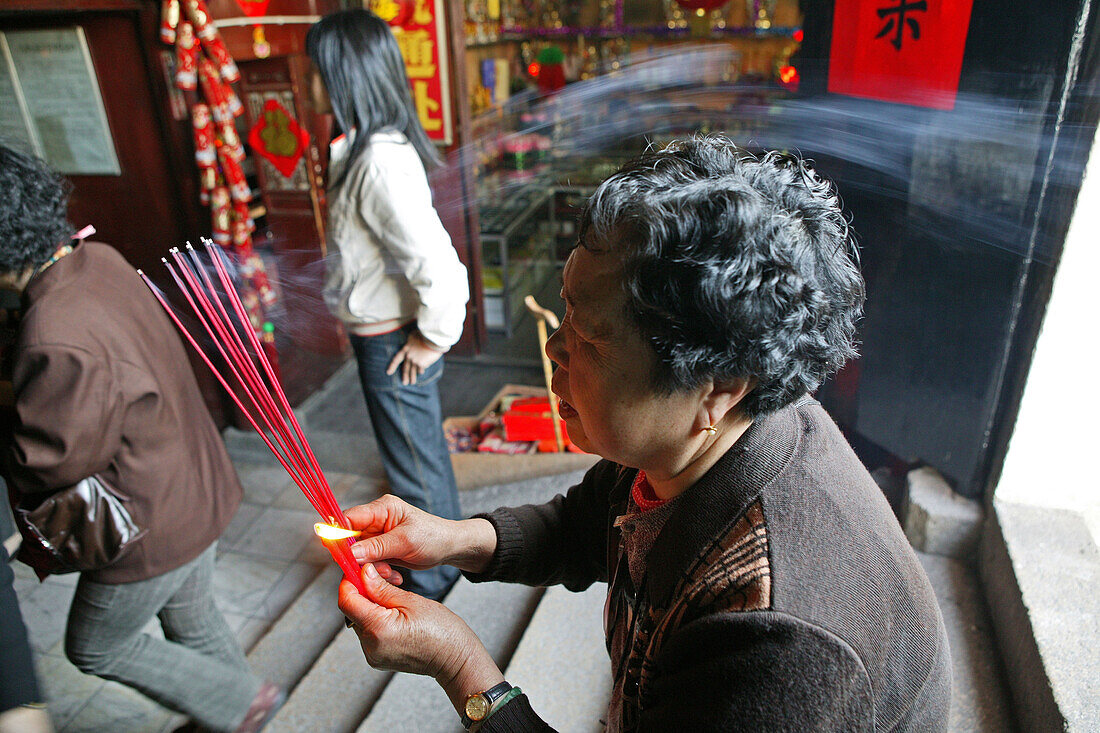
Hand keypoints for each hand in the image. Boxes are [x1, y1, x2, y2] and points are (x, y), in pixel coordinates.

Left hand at [340, 564, 503, 711]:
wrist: (455, 659)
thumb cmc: (442, 630)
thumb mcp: (412, 601)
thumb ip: (381, 588)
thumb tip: (363, 572)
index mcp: (378, 629)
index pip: (346, 600)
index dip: (350, 580)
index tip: (361, 568)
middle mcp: (370, 646)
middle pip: (352, 610)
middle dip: (363, 590)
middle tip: (385, 578)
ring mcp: (373, 655)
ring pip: (360, 620)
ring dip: (370, 605)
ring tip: (394, 598)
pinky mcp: (377, 658)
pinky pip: (369, 633)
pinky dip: (376, 619)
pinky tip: (395, 614)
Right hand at [347, 495, 496, 573]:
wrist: (449, 548)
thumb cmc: (433, 537)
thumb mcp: (406, 541)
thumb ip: (376, 547)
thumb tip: (350, 552)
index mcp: (382, 508)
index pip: (349, 518)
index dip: (338, 534)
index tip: (335, 552)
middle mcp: (377, 520)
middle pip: (351, 539)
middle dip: (359, 558)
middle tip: (373, 570)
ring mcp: (378, 536)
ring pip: (359, 555)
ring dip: (371, 568)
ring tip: (390, 573)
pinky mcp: (382, 550)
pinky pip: (370, 563)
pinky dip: (379, 572)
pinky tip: (395, 576)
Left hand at [386, 331, 443, 384]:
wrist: (432, 338)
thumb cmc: (424, 334)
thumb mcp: (414, 335)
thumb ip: (411, 340)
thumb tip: (410, 341)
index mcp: (405, 349)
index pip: (396, 359)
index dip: (392, 366)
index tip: (388, 372)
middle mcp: (408, 356)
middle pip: (405, 368)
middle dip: (405, 376)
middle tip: (404, 383)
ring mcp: (415, 361)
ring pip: (413, 371)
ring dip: (412, 378)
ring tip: (412, 383)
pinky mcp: (421, 364)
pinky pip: (421, 369)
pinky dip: (422, 371)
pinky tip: (422, 373)